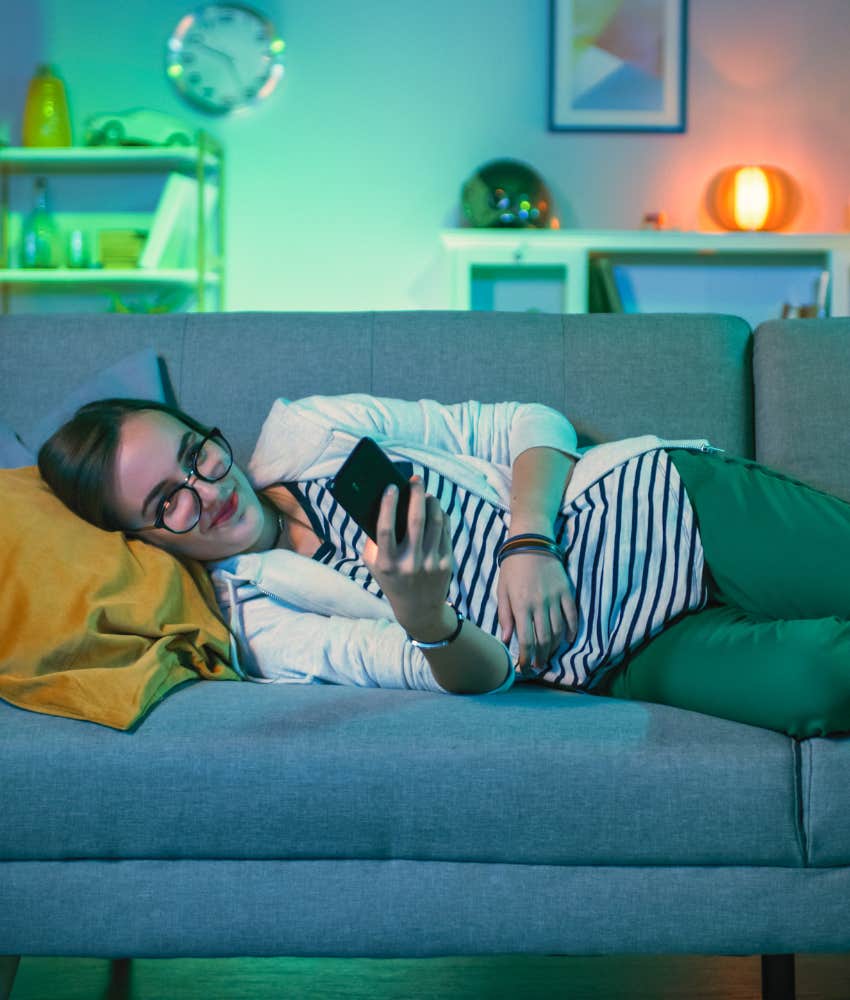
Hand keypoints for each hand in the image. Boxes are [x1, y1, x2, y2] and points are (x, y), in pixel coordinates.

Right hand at [362, 477, 454, 635]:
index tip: (391, 487)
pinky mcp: (446, 563)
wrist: (418, 609)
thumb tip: (382, 503)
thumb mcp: (374, 564)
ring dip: (432, 502)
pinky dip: (441, 515)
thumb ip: (374, 539)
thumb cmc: (391, 579)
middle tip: (416, 480)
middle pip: (416, 520)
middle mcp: (409, 563)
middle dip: (416, 494)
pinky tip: (436, 509)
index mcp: (387, 563)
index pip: (386, 529)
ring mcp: (430, 563)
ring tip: (427, 494)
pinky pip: (445, 531)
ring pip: (435, 522)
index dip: (388, 505)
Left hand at [497, 551, 576, 670]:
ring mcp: (555, 598)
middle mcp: (539, 604)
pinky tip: (567, 640)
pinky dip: (572, 630)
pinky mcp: (567, 591)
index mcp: (521, 605)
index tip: (525, 667)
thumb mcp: (502, 591)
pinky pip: (572, 615)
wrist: (531, 543)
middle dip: (541, 657)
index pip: (526, 639)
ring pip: (558, 630)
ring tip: (549, 655)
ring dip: (554, 647)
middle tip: (539, 666)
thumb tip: (507, 640)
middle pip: (544, 639)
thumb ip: (504, 616)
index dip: (526, 657)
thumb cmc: (512, 568)